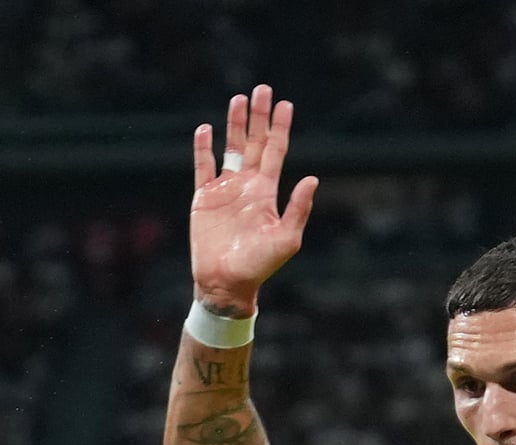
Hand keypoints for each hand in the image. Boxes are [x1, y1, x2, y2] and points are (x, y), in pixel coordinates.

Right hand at [188, 84, 318, 312]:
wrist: (226, 283)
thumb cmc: (259, 266)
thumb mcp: (286, 239)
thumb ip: (298, 208)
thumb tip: (312, 178)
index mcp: (267, 191)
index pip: (275, 150)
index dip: (280, 127)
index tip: (285, 104)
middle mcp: (247, 185)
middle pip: (254, 142)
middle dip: (258, 116)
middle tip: (262, 89)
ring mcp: (225, 189)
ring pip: (230, 148)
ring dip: (234, 124)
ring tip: (237, 99)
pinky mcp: (203, 198)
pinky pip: (203, 167)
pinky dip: (203, 148)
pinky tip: (205, 130)